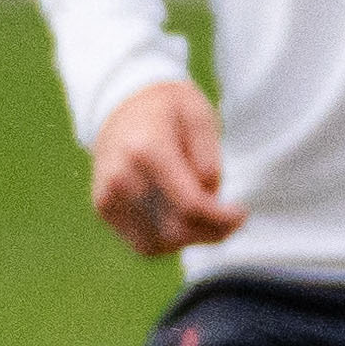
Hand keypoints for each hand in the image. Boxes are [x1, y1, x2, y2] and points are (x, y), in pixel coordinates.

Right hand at [82, 78, 241, 260]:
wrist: (120, 102)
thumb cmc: (167, 109)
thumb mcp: (198, 116)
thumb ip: (208, 157)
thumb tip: (209, 196)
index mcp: (147, 151)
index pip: (190, 205)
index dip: (222, 218)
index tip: (241, 213)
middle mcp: (121, 177)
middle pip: (174, 230)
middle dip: (210, 232)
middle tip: (230, 221)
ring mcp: (107, 196)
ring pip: (157, 244)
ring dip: (189, 240)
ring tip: (207, 219)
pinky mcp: (103, 207)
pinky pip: (142, 242)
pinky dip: (167, 240)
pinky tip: (182, 221)